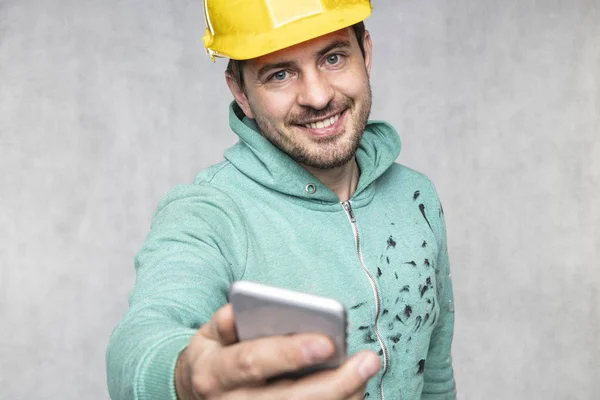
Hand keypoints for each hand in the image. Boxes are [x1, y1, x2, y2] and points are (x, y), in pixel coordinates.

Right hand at [175, 304, 380, 398]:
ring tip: (367, 371)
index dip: (288, 354)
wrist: (197, 396)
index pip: (253, 363)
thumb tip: (238, 312)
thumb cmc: (214, 359)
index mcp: (214, 374)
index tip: (326, 342)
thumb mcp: (208, 336)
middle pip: (288, 399)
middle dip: (333, 383)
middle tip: (367, 360)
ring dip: (342, 397)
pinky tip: (355, 388)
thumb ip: (224, 323)